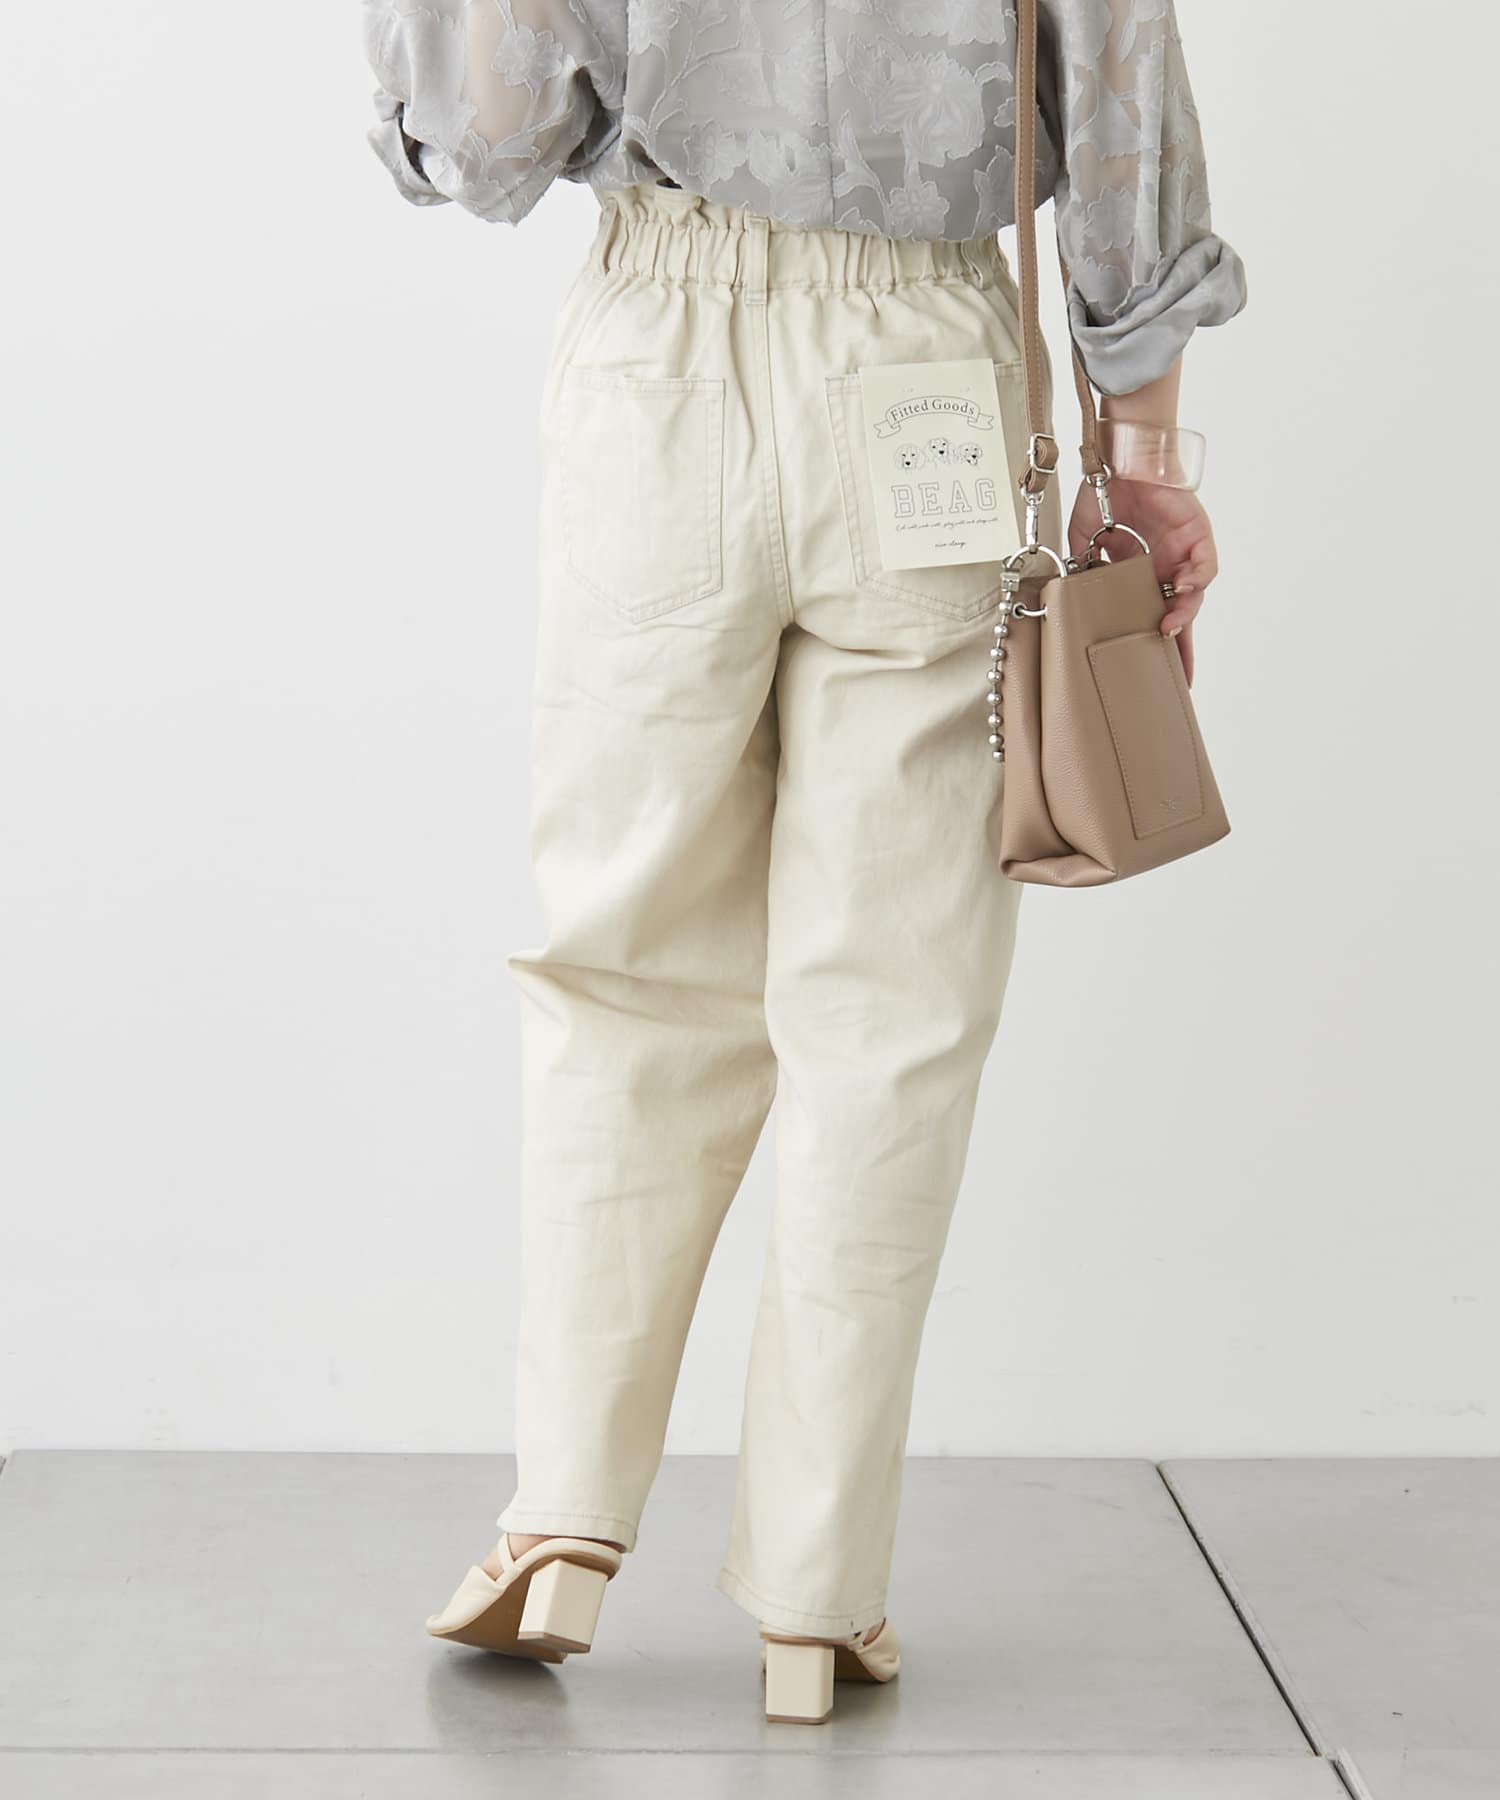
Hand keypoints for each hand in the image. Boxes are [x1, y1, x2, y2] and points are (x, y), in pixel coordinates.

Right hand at [1066, 478, 1217, 686]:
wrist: (1116, 457)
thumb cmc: (1103, 492)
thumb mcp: (1083, 542)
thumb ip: (1080, 572)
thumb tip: (1067, 602)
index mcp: (1140, 573)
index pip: (1150, 615)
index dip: (1153, 644)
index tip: (1151, 674)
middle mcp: (1165, 567)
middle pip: (1180, 615)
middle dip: (1182, 648)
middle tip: (1178, 678)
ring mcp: (1183, 551)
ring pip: (1194, 594)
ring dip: (1185, 614)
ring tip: (1169, 630)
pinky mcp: (1197, 534)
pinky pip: (1205, 565)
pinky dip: (1197, 581)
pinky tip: (1182, 591)